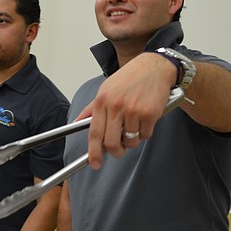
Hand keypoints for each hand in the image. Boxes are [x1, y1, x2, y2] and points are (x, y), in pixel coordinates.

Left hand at [84, 52, 175, 167]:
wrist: (154, 67)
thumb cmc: (129, 78)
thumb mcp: (105, 89)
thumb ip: (91, 109)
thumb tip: (77, 123)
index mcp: (102, 101)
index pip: (94, 133)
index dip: (94, 152)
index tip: (94, 163)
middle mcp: (116, 106)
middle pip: (112, 142)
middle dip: (116, 151)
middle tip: (119, 150)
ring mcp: (133, 110)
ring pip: (131, 141)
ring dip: (132, 140)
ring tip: (134, 125)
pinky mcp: (150, 113)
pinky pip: (145, 135)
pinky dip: (145, 132)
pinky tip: (145, 119)